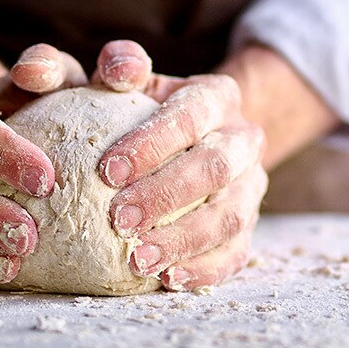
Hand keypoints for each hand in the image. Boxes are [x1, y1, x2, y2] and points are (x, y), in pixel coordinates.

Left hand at [95, 42, 269, 291]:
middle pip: (215, 168)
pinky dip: (203, 270)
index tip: (107, 169)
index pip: (191, 114)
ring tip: (136, 259)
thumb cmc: (137, 108)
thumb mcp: (124, 80)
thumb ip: (111, 67)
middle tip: (118, 219)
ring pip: (230, 216)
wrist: (191, 139)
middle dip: (166, 195)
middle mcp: (243, 139)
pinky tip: (166, 280)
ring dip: (183, 240)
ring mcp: (251, 186)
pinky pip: (235, 254)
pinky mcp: (248, 227)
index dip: (153, 142)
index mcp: (217, 96)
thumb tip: (97, 70)